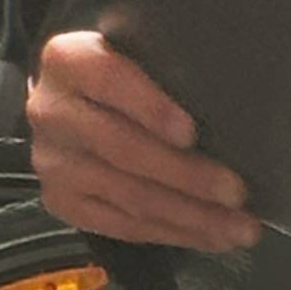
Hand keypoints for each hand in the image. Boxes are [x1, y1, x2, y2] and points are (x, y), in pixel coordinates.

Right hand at [26, 30, 256, 252]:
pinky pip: (123, 226)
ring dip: (191, 216)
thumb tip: (233, 106)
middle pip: (124, 149)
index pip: (109, 80)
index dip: (151, 108)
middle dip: (187, 175)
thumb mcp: (136, 53)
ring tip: (239, 226)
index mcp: (68, 61)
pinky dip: (172, 234)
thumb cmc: (122, 73)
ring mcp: (53, 163)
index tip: (192, 133)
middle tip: (236, 192)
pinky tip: (209, 236)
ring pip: (129, 196)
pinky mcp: (61, 201)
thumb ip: (167, 69)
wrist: (69, 101)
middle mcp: (52, 112)